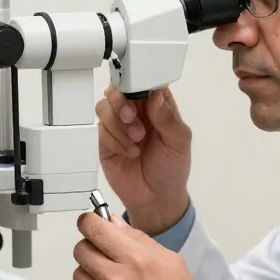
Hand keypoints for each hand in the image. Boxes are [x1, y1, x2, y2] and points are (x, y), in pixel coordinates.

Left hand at [73, 213, 213, 279]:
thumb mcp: (171, 263)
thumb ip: (139, 239)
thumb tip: (113, 223)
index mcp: (136, 260)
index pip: (94, 228)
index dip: (89, 222)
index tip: (91, 223)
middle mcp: (115, 279)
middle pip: (80, 249)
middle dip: (91, 247)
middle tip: (106, 254)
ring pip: (79, 273)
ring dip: (92, 273)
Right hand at [96, 85, 191, 234]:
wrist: (155, 198)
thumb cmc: (171, 168)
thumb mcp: (179, 142)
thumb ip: (167, 117)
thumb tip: (155, 95)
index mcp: (157, 105)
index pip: (143, 81)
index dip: (137, 82)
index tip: (138, 93)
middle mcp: (136, 111)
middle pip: (117, 89)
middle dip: (122, 103)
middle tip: (132, 119)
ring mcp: (118, 125)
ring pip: (104, 107)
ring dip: (118, 124)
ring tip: (136, 141)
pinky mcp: (105, 141)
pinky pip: (100, 130)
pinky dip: (114, 140)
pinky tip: (129, 152)